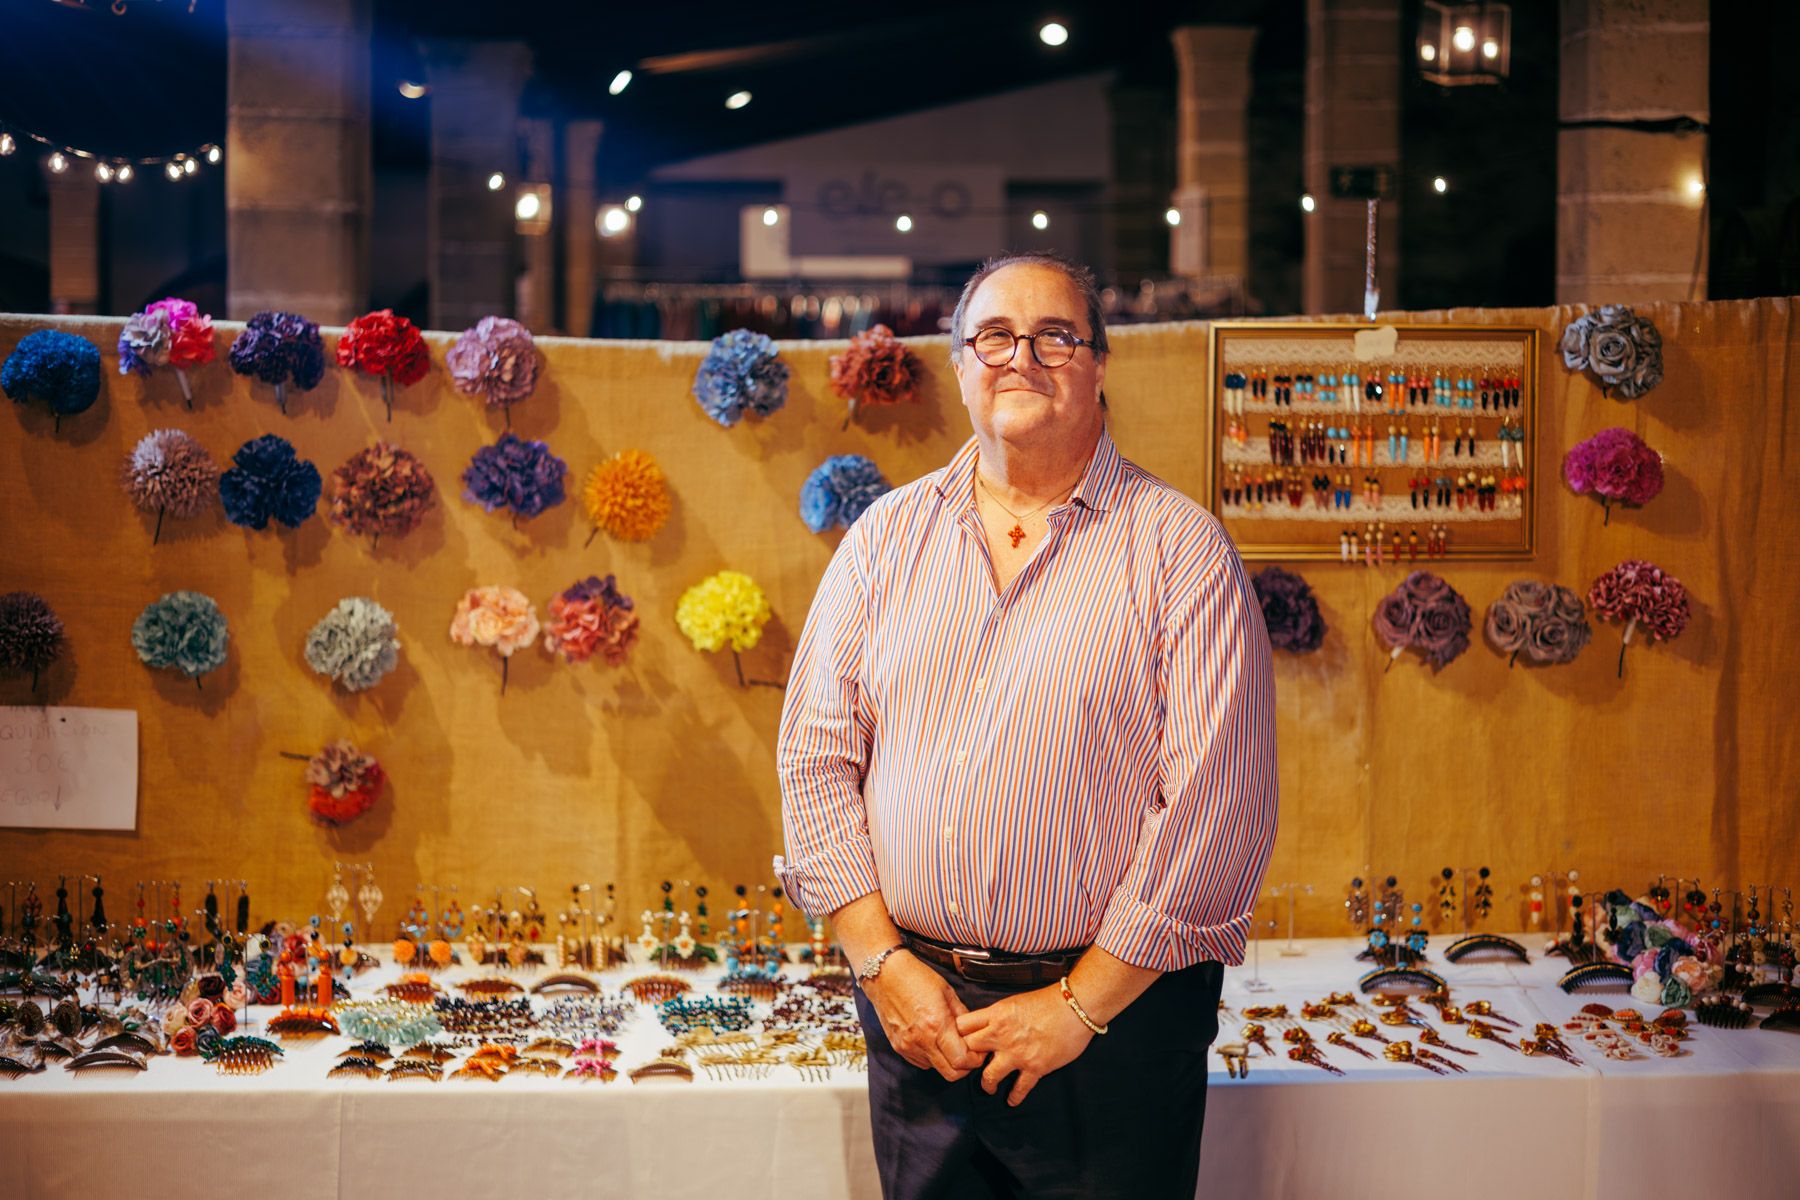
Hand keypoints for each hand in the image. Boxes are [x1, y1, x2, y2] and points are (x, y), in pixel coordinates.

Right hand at [864, 952, 984, 1079]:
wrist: (884, 975)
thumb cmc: (916, 978)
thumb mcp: (947, 992)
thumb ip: (962, 1015)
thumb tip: (972, 1032)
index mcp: (937, 1024)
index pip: (962, 1060)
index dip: (975, 1060)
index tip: (978, 1051)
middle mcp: (922, 1040)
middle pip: (950, 1073)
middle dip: (964, 1067)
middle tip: (967, 1052)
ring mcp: (908, 1046)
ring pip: (936, 1069)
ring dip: (946, 1061)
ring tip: (948, 1043)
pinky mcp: (898, 1046)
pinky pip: (921, 1062)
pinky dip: (931, 1057)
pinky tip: (932, 1040)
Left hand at [955, 985, 1093, 1106]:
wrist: (1075, 1007)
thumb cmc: (1049, 1000)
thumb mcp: (1015, 1001)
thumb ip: (999, 1015)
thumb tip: (989, 1024)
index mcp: (996, 1014)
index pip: (962, 1026)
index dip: (957, 1035)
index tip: (959, 1042)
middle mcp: (1001, 1035)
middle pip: (969, 1052)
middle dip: (966, 1060)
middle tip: (970, 1067)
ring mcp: (1017, 1053)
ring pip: (988, 1076)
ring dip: (987, 1084)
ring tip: (989, 1087)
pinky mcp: (1034, 1067)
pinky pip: (1018, 1088)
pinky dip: (1014, 1097)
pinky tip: (1011, 1100)